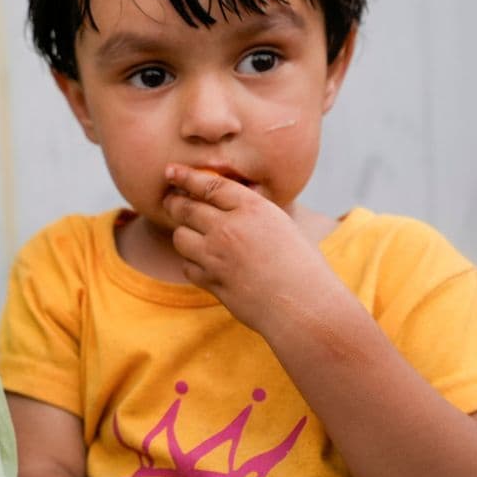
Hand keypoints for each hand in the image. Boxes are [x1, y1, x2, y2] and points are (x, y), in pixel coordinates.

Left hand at [161, 163, 345, 333]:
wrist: (305, 305)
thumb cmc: (302, 265)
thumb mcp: (281, 225)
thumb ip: (252, 212)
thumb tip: (227, 202)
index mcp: (253, 208)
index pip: (209, 185)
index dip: (186, 176)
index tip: (171, 171)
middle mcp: (230, 228)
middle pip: (186, 208)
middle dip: (174, 203)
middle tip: (171, 201)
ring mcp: (217, 255)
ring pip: (180, 236)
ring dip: (184, 235)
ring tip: (192, 236)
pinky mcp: (211, 280)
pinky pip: (187, 266)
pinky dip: (192, 264)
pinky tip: (204, 264)